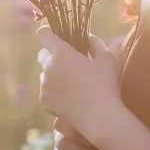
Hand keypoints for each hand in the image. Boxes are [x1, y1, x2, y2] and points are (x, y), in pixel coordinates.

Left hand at [36, 25, 122, 143]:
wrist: (100, 117)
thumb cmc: (105, 85)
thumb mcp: (106, 58)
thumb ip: (95, 43)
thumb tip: (88, 37)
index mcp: (61, 53)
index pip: (44, 34)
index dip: (48, 33)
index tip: (56, 36)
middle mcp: (48, 68)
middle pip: (42, 55)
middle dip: (53, 56)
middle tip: (69, 64)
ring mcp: (44, 85)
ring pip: (44, 74)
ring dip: (54, 74)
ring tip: (73, 84)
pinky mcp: (44, 101)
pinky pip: (46, 90)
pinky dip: (54, 90)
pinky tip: (71, 97)